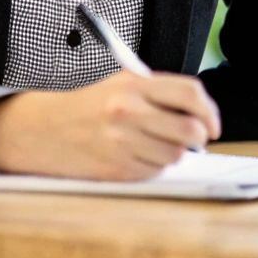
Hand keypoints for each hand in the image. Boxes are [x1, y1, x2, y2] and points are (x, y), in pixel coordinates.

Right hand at [0, 70, 222, 180]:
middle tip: (196, 139)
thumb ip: (160, 93)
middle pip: (190, 129)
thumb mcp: (122, 85)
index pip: (190, 93)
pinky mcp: (115, 168)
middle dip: (199, 138)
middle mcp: (129, 112)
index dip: (210, 112)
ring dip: (173, 153)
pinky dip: (153, 166)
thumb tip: (201, 114)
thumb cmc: (89, 106)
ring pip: (175, 155)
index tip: (213, 125)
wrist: (44, 130)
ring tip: (155, 144)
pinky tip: (136, 155)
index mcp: (134, 85)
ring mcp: (122, 142)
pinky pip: (154, 172)